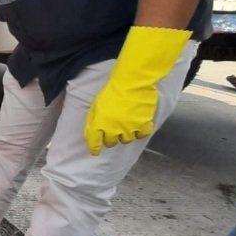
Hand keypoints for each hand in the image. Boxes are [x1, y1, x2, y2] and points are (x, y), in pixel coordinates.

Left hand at [84, 26, 190, 154]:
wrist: (132, 83)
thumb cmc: (111, 91)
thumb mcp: (96, 105)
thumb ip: (93, 120)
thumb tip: (91, 131)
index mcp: (99, 124)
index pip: (94, 142)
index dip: (94, 149)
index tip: (95, 152)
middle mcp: (114, 130)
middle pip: (111, 143)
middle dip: (111, 138)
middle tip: (113, 131)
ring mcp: (129, 129)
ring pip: (127, 140)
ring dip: (125, 134)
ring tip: (126, 125)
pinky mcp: (143, 125)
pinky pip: (142, 135)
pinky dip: (140, 132)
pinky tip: (139, 125)